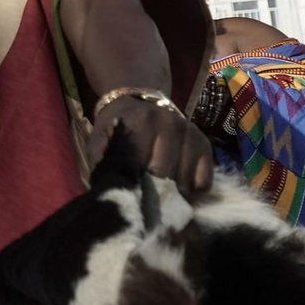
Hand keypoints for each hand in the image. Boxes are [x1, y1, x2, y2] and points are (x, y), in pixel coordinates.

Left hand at [87, 96, 212, 194]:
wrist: (137, 104)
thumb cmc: (117, 131)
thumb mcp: (100, 145)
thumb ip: (102, 168)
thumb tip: (110, 197)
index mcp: (141, 122)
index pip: (142, 168)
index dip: (135, 188)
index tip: (131, 197)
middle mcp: (170, 123)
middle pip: (166, 177)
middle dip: (155, 194)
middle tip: (146, 200)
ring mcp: (190, 133)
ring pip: (185, 181)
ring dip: (173, 194)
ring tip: (160, 194)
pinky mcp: (204, 143)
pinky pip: (203, 180)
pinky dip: (192, 190)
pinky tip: (178, 187)